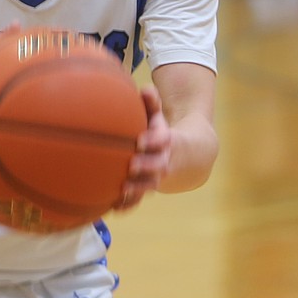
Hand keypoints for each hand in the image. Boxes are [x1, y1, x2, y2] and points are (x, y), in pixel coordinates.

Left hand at [116, 85, 171, 210]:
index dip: (154, 141)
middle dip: (147, 166)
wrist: (185, 157)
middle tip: (131, 165)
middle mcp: (163, 161)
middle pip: (159, 166)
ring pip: (149, 186)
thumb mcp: (157, 115)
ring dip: (137, 190)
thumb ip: (151, 103)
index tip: (140, 140)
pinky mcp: (146, 189)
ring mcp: (156, 178)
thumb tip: (146, 90)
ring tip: (120, 190)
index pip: (164, 141)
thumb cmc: (158, 130)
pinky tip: (112, 207)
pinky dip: (127, 205)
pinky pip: (138, 200)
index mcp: (166, 141)